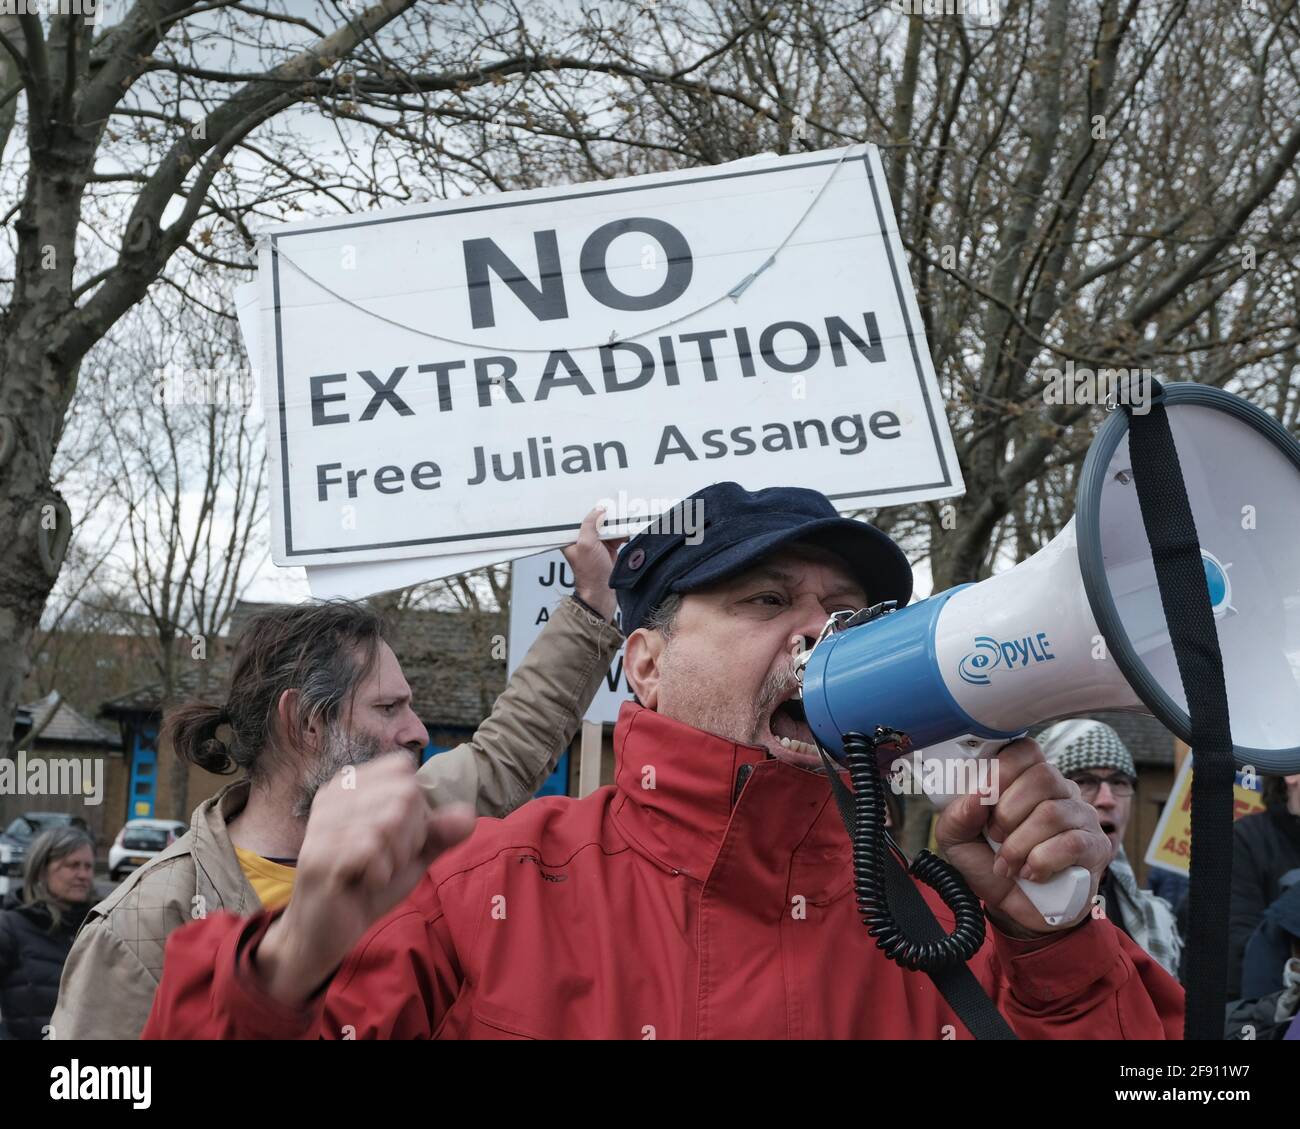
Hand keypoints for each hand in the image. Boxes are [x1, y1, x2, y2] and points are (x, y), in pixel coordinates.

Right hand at [255, 754, 475, 1007]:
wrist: (326, 934)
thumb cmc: (368, 886)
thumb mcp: (411, 855)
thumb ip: (439, 833)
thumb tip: (469, 814)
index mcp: (351, 784)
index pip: (405, 772)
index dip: (415, 809)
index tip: (394, 839)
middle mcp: (332, 794)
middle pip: (405, 793)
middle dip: (409, 837)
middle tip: (384, 861)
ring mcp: (322, 823)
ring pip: (392, 819)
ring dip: (395, 858)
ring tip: (373, 873)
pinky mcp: (319, 855)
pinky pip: (373, 849)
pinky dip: (380, 873)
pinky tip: (363, 884)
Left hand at [562, 506, 623, 620]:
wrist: (602, 593)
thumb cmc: (590, 574)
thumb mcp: (586, 545)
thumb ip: (589, 525)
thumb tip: (598, 510)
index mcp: (571, 538)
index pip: (579, 517)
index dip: (588, 508)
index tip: (598, 500)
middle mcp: (583, 539)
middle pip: (595, 520)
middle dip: (606, 515)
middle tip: (614, 507)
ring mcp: (596, 544)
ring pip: (607, 527)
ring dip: (615, 524)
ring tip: (622, 518)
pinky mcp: (608, 549)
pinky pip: (616, 535)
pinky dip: (622, 533)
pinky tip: (625, 531)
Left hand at [934, 738, 1109, 936]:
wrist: (1014, 908)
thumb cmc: (988, 863)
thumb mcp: (957, 839)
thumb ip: (958, 814)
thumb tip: (976, 795)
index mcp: (1026, 779)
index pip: (1026, 750)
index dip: (1002, 769)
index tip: (984, 796)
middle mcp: (1060, 791)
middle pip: (1043, 777)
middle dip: (1009, 812)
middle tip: (995, 837)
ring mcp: (1081, 817)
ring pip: (1052, 813)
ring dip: (1020, 844)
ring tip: (1008, 864)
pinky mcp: (1095, 847)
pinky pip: (1071, 843)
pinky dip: (1041, 861)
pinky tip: (1031, 874)